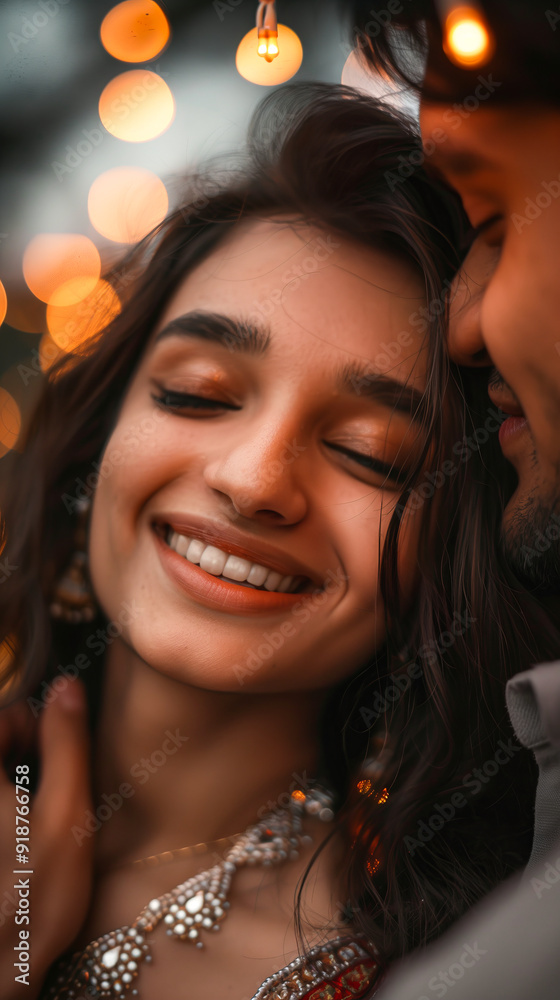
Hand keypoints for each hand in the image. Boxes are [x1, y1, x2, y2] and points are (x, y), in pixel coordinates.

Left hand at [0, 678, 94, 998]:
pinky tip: (6, 852)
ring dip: (8, 791)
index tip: (52, 758)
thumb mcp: (66, 813)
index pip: (2, 715)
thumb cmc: (31, 901)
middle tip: (41, 797)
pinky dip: (2, 823)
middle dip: (17, 759)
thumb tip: (68, 688)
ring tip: (23, 829)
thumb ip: (67, 742)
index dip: (34, 728)